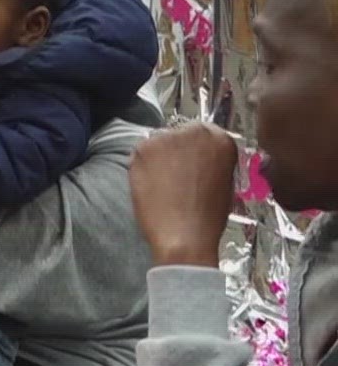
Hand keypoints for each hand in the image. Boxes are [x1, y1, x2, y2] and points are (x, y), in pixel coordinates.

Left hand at [130, 121, 238, 267]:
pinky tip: (151, 183)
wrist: (184, 234)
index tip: (192, 161)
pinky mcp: (143, 148)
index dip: (196, 149)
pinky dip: (143, 165)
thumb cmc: (208, 215)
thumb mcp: (223, 181)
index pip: (205, 133)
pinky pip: (141, 153)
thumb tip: (199, 156)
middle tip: (176, 173)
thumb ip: (212, 160)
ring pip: (159, 142)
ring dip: (159, 157)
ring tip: (163, 182)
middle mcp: (194, 131)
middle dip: (177, 150)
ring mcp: (166, 137)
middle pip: (180, 134)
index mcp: (220, 139)